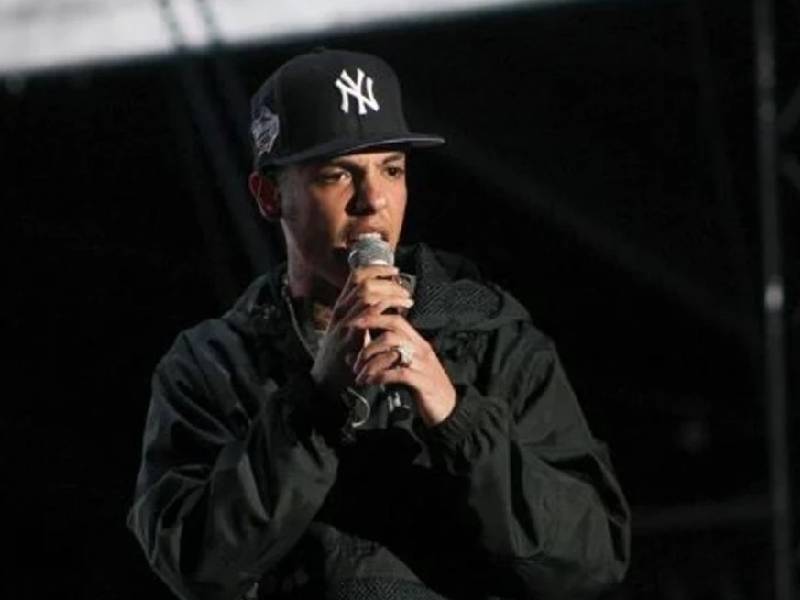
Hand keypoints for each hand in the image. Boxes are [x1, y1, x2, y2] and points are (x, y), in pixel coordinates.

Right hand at [310, 265, 413, 398]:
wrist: (325, 380)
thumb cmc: (342, 355)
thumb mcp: (350, 329)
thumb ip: (363, 314)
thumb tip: (386, 301)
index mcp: (342, 306)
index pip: (356, 276)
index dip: (376, 268)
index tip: (394, 270)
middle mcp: (340, 311)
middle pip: (364, 283)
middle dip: (388, 282)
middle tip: (405, 289)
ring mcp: (343, 324)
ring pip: (367, 296)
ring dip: (391, 295)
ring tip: (407, 300)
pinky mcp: (348, 338)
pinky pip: (368, 316)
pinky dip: (386, 310)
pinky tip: (399, 313)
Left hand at [351, 312, 456, 425]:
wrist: (448, 407)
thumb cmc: (422, 386)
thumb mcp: (405, 367)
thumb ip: (384, 358)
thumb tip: (353, 355)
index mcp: (417, 342)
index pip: (396, 320)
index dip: (374, 318)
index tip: (354, 324)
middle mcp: (421, 349)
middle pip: (392, 333)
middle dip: (368, 344)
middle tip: (354, 360)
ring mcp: (423, 365)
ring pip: (392, 353)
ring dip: (371, 363)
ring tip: (360, 375)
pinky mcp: (423, 382)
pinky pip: (399, 374)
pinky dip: (381, 377)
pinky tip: (371, 382)